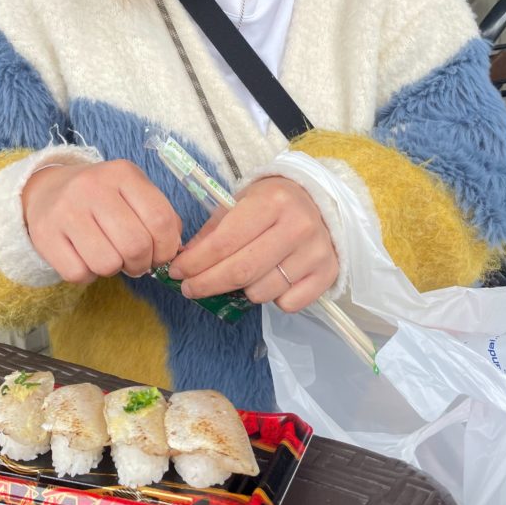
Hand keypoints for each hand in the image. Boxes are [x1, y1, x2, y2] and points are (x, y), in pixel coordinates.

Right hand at [22, 160, 181, 283]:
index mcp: (122, 173)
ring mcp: (66, 210)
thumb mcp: (132, 191)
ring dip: (114, 269)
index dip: (167, 248)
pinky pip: (78, 273)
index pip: (160, 219)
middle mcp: (93, 186)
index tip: (161, 256)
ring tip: (108, 256)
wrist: (48, 190)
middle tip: (136, 263)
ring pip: (107, 263)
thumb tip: (174, 250)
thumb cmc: (101, 197)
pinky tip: (85, 258)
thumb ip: (159, 215)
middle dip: (141, 264)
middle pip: (135, 245)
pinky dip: (87, 275)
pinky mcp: (45, 234)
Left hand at [167, 176, 337, 311]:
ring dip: (241, 292)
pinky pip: (288, 303)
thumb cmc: (273, 203)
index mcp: (272, 202)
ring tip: (237, 278)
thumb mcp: (240, 203)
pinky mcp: (328, 273)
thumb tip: (184, 262)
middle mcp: (297, 226)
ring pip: (262, 292)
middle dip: (207, 284)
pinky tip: (269, 281)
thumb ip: (212, 232)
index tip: (178, 272)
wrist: (319, 201)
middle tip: (189, 288)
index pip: (224, 242)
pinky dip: (272, 299)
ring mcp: (315, 252)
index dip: (196, 262)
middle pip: (241, 272)